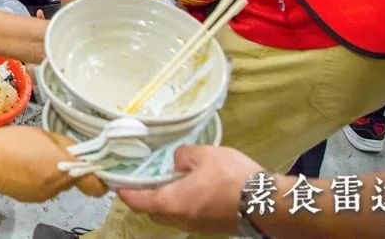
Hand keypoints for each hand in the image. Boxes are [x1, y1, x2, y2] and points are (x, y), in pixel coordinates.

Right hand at [0, 127, 106, 202]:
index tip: (96, 167)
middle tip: (54, 152)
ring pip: (60, 184)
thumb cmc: (15, 142)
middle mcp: (58, 187)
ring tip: (35, 157)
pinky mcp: (31, 198)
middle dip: (71, 168)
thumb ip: (65, 145)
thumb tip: (76, 154)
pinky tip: (26, 166)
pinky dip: (41, 178)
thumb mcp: (45, 135)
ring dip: (55, 173)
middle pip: (76, 181)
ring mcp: (44, 195)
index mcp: (64, 169)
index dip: (100, 178)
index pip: (97, 185)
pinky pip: (46, 188)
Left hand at [117, 146, 265, 234]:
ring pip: (171, 215)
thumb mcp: (202, 155)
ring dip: (167, 199)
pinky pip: (189, 216)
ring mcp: (196, 227)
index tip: (117, 181)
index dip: (124, 190)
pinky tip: (195, 186)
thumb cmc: (231, 178)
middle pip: (152, 210)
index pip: (136, 201)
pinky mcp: (211, 228)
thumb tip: (176, 161)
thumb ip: (182, 156)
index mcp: (170, 203)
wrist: (267, 203)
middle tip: (148, 175)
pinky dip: (185, 203)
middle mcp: (179, 220)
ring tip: (173, 178)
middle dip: (146, 195)